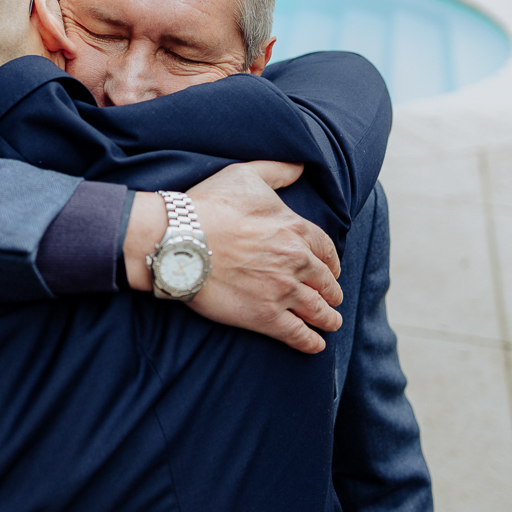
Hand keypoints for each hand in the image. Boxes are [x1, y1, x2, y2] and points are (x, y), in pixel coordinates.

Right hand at [124, 161, 342, 353]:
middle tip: (332, 298)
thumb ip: (277, 170)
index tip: (330, 269)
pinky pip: (297, 334)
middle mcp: (296, 261)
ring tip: (331, 323)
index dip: (331, 262)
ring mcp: (282, 291)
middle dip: (331, 291)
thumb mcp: (245, 175)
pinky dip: (311, 342)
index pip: (326, 250)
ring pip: (318, 310)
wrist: (179, 240)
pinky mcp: (264, 316)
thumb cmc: (209, 205)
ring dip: (328, 318)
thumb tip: (300, 166)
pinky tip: (316, 345)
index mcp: (296, 229)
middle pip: (326, 282)